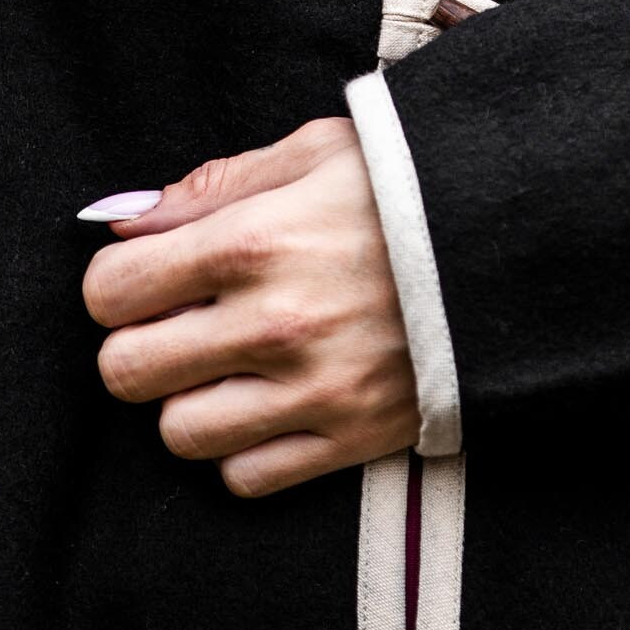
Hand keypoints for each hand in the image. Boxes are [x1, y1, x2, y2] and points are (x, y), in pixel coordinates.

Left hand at [81, 117, 419, 496]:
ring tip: (229, 365)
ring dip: (189, 401)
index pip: (111, 290)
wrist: (519, 243)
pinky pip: (246, 478)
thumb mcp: (316, 151)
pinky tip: (271, 402)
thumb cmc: (412, 186)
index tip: (146, 275)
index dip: (117, 282)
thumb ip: (214, 185)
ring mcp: (312, 391)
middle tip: (181, 323)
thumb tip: (124, 219)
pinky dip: (244, 449)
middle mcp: (273, 323)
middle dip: (140, 344)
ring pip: (179, 434)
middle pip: (127, 372)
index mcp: (253, 241)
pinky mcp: (352, 439)